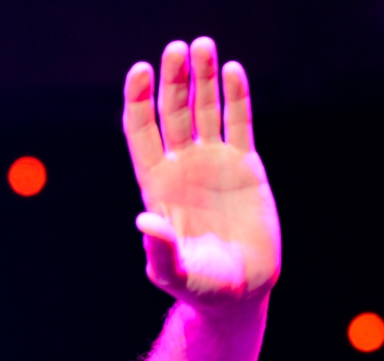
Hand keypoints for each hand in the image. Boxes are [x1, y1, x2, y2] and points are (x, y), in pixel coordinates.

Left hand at [124, 38, 281, 310]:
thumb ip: (160, 248)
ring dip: (203, 77)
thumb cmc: (202, 286)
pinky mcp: (244, 165)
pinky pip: (238, 122)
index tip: (140, 71)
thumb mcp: (176, 272)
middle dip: (173, 80)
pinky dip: (236, 96)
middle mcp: (182, 166)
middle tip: (177, 49)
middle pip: (172, 111)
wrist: (242, 291)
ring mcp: (213, 162)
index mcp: (158, 184)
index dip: (138, 100)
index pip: (142, 132)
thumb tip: (145, 220)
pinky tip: (232, 70)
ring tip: (203, 46)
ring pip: (204, 109)